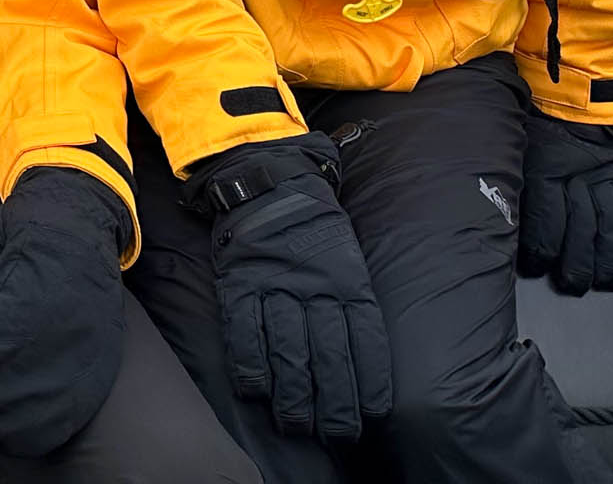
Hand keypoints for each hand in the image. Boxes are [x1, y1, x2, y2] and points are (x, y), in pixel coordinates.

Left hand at [0, 166, 129, 458]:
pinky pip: (91, 355)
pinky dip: (78, 384)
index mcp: (19, 277)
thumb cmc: (20, 227)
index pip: (0, 328)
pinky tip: (65, 408)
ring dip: (42, 394)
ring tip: (23, 427)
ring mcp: (80, 309)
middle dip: (10, 388)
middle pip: (31, 353)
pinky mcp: (101, 316)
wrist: (74, 205)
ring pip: (61, 361)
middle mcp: (52, 297)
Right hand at [191, 135, 391, 440]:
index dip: (369, 380)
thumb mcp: (348, 253)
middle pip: (328, 356)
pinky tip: (257, 392)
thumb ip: (354, 298)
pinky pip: (245, 331)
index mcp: (349, 279)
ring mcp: (275, 285)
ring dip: (294, 396)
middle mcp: (315, 286)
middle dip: (334, 402)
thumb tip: (363, 354)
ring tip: (298, 426)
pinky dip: (250, 365)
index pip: (365, 340)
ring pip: (288, 352)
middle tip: (337, 434)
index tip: (372, 413)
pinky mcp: (241, 282)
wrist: (266, 179)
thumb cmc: (314, 222)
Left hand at [517, 114, 612, 294]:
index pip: (545, 220)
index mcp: (545, 170)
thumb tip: (503, 229)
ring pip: (612, 225)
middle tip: (573, 286)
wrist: (565, 102)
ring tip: (606, 282)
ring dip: (610, 259)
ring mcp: (603, 179)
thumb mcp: (514, 155)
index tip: (535, 268)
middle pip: (582, 229)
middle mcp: (578, 177)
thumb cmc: (532, 132)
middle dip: (578, 264)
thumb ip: (513, 189)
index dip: (541, 251)